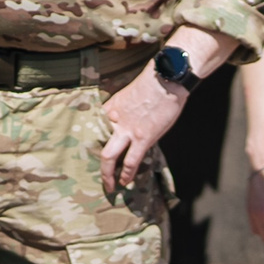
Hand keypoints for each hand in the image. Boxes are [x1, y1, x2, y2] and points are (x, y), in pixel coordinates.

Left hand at [100, 66, 190, 192]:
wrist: (168, 78)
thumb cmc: (155, 80)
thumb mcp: (132, 91)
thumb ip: (127, 107)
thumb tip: (133, 116)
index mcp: (111, 107)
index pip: (96, 127)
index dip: (95, 141)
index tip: (97, 150)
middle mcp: (115, 120)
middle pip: (98, 145)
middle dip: (96, 162)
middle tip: (98, 175)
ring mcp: (128, 130)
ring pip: (109, 157)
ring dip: (108, 174)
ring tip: (110, 185)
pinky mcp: (143, 138)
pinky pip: (131, 160)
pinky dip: (127, 173)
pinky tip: (125, 182)